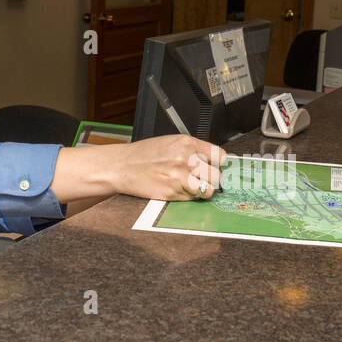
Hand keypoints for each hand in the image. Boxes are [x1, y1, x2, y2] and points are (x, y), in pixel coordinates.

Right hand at [53, 134, 226, 203]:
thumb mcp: (171, 143)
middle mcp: (185, 159)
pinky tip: (179, 189)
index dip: (219, 163)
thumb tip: (214, 161)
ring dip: (203, 190)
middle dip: (212, 179)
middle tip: (203, 179)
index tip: (216, 167)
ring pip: (208, 190)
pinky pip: (192, 198)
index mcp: (186, 143)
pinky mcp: (172, 192)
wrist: (122, 166)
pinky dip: (190, 197)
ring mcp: (179, 177)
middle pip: (216, 175)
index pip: (219, 155)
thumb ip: (193, 150)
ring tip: (192, 185)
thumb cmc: (145, 155)